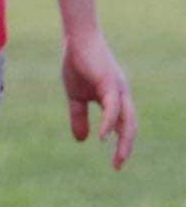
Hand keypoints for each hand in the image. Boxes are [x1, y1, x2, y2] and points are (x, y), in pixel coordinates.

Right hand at [62, 28, 135, 168]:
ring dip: (124, 140)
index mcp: (116, 98)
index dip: (121, 144)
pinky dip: (109, 124)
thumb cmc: (77, 65)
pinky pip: (113, 108)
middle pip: (130, 126)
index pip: (124, 125)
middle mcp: (122, 95)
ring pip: (127, 119)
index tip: (116, 163)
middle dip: (126, 147)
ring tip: (118, 157)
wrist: (76, 40)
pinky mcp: (110, 83)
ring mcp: (119, 89)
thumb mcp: (76, 97)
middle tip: (118, 165)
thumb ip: (79, 117)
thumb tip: (83, 140)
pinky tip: (103, 137)